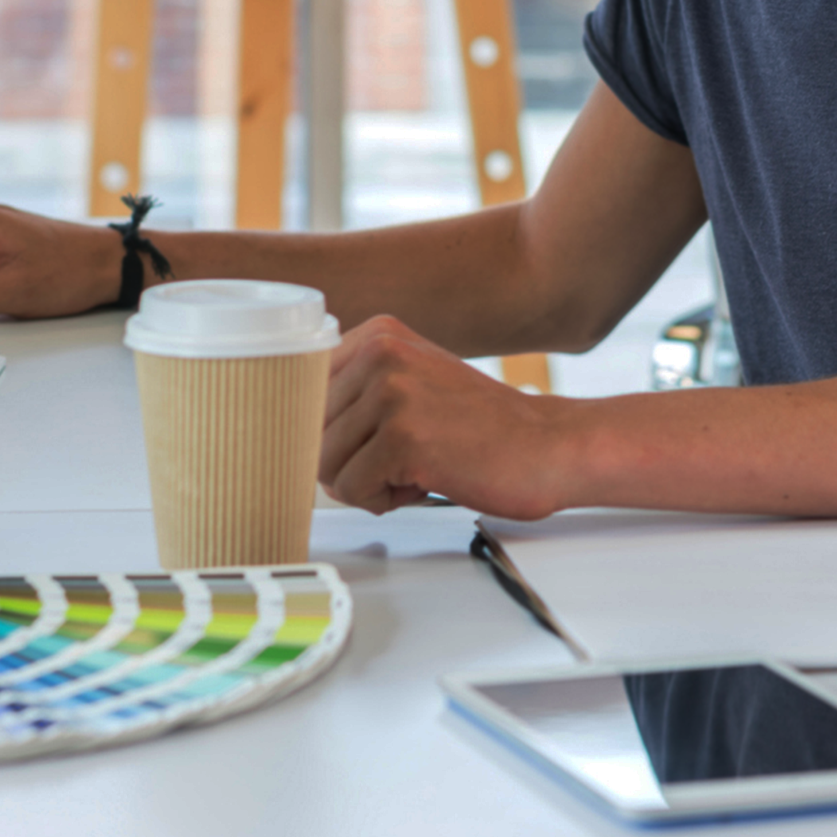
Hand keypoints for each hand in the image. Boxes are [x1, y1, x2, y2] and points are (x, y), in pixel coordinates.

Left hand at [319, 315, 577, 519]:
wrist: (548, 446)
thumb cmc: (481, 427)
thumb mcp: (412, 379)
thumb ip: (356, 388)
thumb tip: (288, 423)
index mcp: (377, 334)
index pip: (301, 390)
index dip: (324, 429)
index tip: (354, 442)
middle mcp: (379, 353)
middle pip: (308, 431)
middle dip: (348, 460)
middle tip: (398, 459)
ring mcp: (391, 393)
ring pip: (324, 464)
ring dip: (365, 483)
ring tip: (413, 468)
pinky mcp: (403, 439)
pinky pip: (351, 490)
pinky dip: (383, 501)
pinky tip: (423, 481)